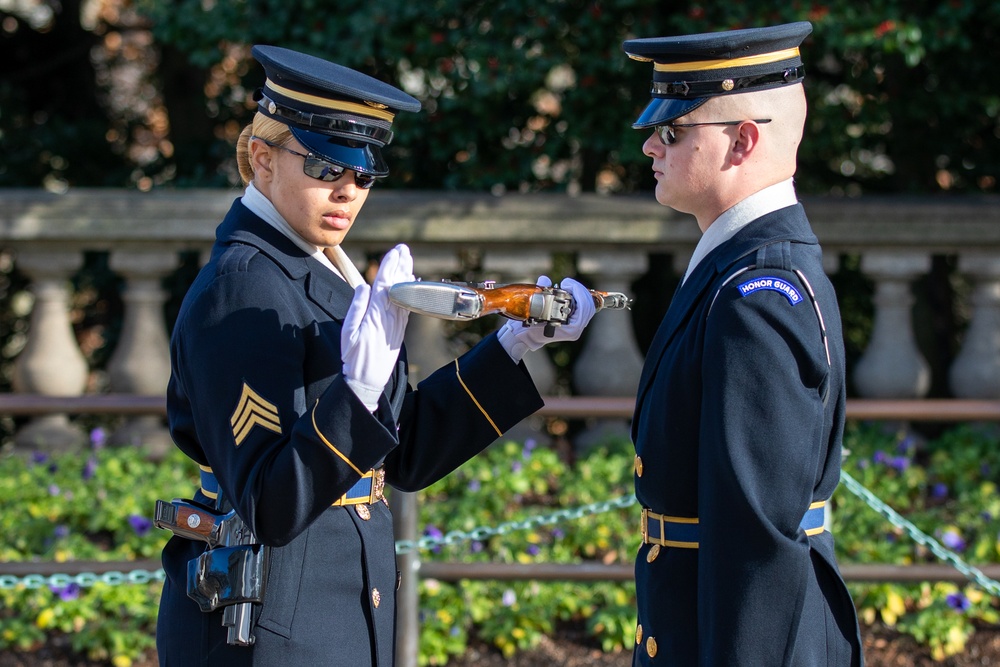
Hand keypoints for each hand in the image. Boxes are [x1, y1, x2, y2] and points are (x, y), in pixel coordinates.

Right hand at [341, 244, 413, 409]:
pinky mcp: (400, 330)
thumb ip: (356, 308)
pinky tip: (412, 282)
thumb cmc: (353, 358)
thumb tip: (363, 286)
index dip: (390, 267)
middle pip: (397, 286)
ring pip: (404, 294)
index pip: (384, 285)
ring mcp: (397, 323)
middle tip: (404, 249)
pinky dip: (410, 291)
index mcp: (374, 315)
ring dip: (406, 275)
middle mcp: (389, 317)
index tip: (394, 252)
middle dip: (400, 265)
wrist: (368, 381)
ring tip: (408, 259)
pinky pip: (407, 306)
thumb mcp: (347, 333)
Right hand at [497, 276, 595, 362]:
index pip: (584, 308)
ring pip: (588, 305)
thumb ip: (540, 292)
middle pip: (589, 305)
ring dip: (579, 292)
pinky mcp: (575, 322)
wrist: (526, 336)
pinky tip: (568, 291)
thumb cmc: (529, 325)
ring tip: (567, 286)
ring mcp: (577, 326)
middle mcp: (576, 329)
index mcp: (571, 328)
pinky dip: (578, 296)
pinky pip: (584, 307)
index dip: (578, 291)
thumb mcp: (533, 308)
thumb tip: (545, 280)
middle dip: (580, 289)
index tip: (564, 283)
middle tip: (566, 283)